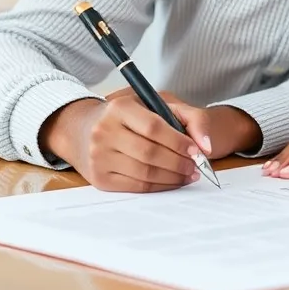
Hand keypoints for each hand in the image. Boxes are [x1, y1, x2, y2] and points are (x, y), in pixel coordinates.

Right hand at [40, 92, 212, 192]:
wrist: (81, 128)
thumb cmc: (127, 114)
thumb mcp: (155, 102)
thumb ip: (189, 116)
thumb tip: (207, 146)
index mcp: (119, 107)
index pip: (154, 127)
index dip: (178, 142)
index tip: (197, 151)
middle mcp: (104, 131)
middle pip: (149, 153)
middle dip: (179, 163)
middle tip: (196, 167)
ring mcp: (98, 157)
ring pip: (144, 173)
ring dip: (172, 178)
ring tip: (188, 175)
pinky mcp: (99, 178)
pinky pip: (135, 186)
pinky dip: (158, 187)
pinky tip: (171, 182)